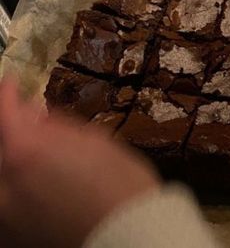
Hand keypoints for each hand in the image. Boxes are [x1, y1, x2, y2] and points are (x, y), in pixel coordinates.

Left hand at [0, 77, 159, 247]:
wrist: (130, 234)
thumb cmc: (120, 180)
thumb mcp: (94, 139)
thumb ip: (55, 125)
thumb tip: (32, 115)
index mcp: (25, 151)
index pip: (4, 111)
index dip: (7, 93)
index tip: (12, 84)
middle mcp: (2, 183)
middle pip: (0, 144)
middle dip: (12, 129)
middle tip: (29, 122)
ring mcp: (4, 213)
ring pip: (3, 172)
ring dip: (14, 157)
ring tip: (41, 156)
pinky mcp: (11, 236)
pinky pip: (7, 200)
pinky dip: (16, 187)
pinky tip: (40, 185)